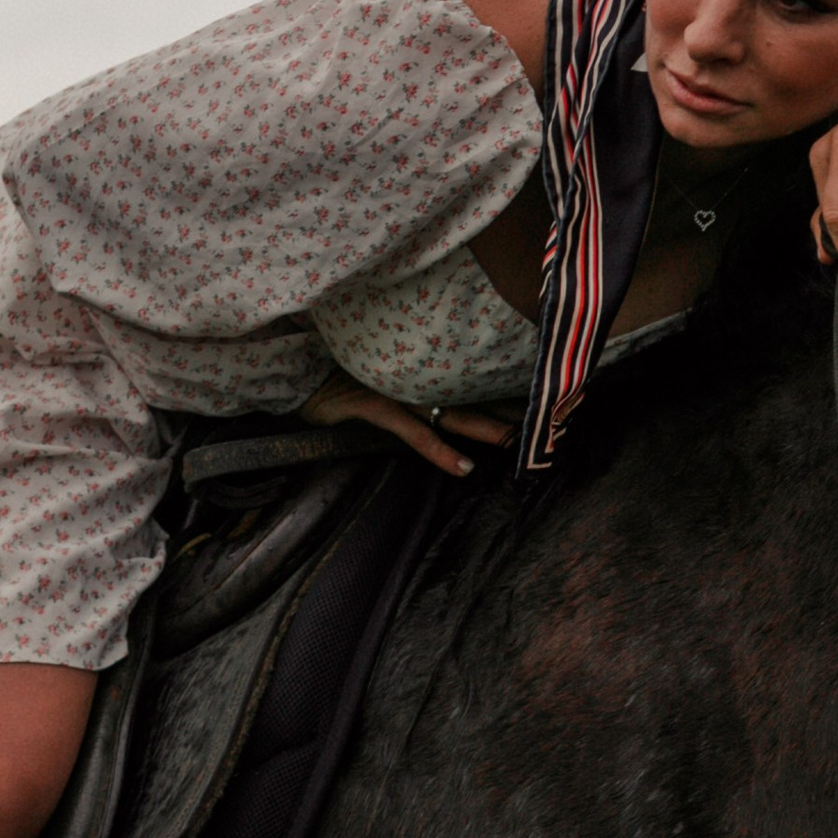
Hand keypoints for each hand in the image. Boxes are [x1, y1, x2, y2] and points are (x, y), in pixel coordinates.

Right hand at [299, 374, 515, 478]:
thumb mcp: (377, 381)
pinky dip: (439, 450)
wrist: (292, 373)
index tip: (534, 401)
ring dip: (484, 429)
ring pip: (450, 410)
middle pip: (469, 391)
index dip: (499, 391)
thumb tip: (440, 402)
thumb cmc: (333, 380)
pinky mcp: (374, 404)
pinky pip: (413, 431)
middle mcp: (411, 376)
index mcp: (416, 371)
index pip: (465, 380)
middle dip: (506, 407)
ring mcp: (394, 389)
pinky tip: (463, 466)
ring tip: (514, 444)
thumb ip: (407, 385)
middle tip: (546, 416)